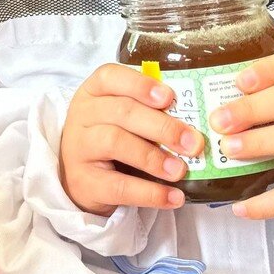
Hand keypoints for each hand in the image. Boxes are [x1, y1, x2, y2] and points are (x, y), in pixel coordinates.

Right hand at [59, 64, 203, 215]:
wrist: (82, 179)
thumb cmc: (109, 139)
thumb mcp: (121, 118)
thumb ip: (148, 111)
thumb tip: (194, 121)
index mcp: (93, 93)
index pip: (109, 77)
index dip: (140, 85)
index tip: (169, 97)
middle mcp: (81, 116)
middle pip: (122, 112)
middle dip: (162, 126)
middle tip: (193, 142)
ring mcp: (79, 149)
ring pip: (117, 143)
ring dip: (154, 157)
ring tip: (180, 170)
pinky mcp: (84, 182)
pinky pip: (119, 186)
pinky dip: (150, 192)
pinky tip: (173, 197)